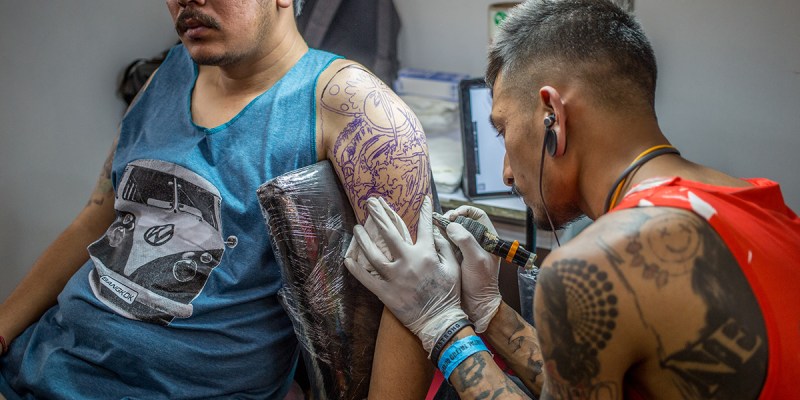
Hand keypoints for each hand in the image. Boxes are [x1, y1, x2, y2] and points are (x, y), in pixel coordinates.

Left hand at [344, 197, 467, 353]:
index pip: (425, 227)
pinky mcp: (385, 292)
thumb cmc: (450, 295)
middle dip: (379, 215)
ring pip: (373, 253)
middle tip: (370, 202)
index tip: (424, 199)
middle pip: (389, 233)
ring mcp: (394, 277)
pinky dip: (355, 268)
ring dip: (363, 239)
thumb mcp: (454, 268)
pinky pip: (366, 278)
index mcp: (426, 254)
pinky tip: (347, 258)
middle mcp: (408, 262)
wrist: (440, 322)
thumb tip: (438, 231)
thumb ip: (445, 247)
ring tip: (356, 227)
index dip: (425, 212)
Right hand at [443, 206, 501, 332]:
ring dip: (443, 229)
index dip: (465, 211)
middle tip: (441, 223)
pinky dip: (440, 240)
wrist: (475, 305)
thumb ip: (465, 240)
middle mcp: (477, 242)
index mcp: (488, 239)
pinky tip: (433, 242)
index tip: (453, 216)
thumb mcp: (476, 260)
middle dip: (451, 219)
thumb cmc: (481, 284)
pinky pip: (446, 243)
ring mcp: (465, 250)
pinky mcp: (455, 258)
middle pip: (463, 221)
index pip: (478, 215)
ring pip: (453, 231)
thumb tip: (452, 225)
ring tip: (435, 231)